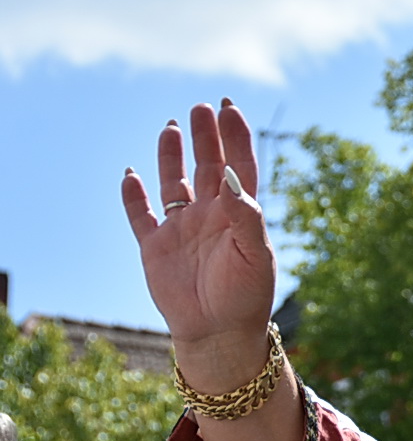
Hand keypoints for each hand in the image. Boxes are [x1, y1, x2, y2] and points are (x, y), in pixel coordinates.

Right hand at [120, 101, 275, 388]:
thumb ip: (245, 215)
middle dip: (205, 137)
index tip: (229, 109)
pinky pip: (141, 215)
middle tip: (200, 107)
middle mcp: (211, 216)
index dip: (235, 137)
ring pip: (174, 183)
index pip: (238, 167)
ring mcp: (182, 229)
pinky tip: (130, 174)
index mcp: (239, 215)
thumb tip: (229, 176)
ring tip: (171, 127)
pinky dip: (133, 196)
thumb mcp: (254, 254)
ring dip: (170, 156)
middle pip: (207, 167)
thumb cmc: (247, 296)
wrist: (220, 333)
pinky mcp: (155, 247)